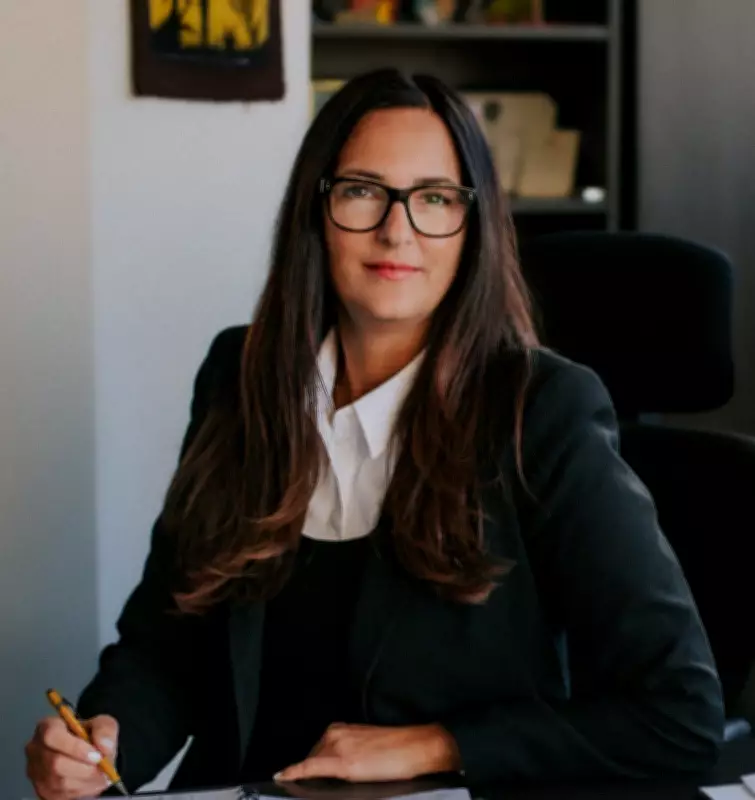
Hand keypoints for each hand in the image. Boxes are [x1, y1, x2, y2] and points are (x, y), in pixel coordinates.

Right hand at [25, 714, 118, 799]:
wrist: (88, 755)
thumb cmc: (91, 736)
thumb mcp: (103, 724)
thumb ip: (105, 730)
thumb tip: (103, 747)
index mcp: (47, 726)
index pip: (52, 735)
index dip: (75, 747)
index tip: (97, 755)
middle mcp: (35, 749)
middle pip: (55, 763)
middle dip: (84, 768)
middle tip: (103, 768)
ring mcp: (35, 772)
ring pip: (59, 782)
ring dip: (85, 781)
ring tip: (101, 775)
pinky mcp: (41, 790)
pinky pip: (60, 795)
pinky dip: (81, 790)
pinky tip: (91, 782)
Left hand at [275, 723, 460, 783]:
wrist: (418, 748)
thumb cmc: (399, 750)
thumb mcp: (367, 749)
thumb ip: (349, 755)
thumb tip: (335, 772)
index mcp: (343, 730)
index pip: (315, 751)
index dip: (303, 764)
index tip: (288, 773)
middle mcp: (337, 734)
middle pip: (311, 758)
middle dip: (309, 770)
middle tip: (309, 784)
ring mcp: (338, 746)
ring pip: (312, 763)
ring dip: (308, 773)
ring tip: (306, 785)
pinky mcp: (343, 762)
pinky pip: (310, 767)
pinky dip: (296, 772)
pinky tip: (284, 776)